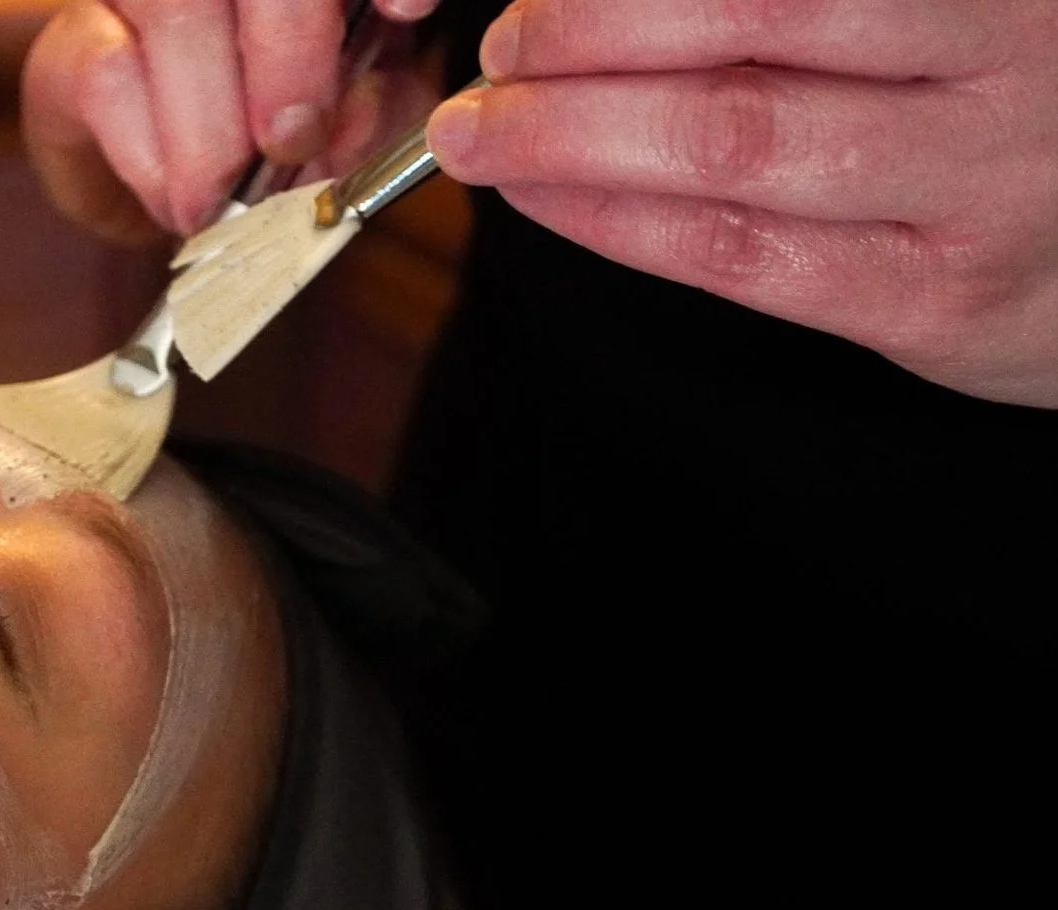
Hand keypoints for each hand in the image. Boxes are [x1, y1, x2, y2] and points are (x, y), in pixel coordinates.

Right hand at [22, 0, 441, 244]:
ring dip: (208, 114)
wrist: (168, 191)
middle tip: (293, 140)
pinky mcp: (73, 46)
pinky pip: (104, 72)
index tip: (406, 13)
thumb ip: (373, 113)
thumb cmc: (271, 143)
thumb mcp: (353, 127)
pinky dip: (149, 150)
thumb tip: (351, 117)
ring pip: (169, 3)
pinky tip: (175, 198)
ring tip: (222, 195)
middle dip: (286, 48)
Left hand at [426, 0, 1057, 407]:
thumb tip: (609, 3)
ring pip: (737, 140)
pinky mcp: (939, 297)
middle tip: (502, 46)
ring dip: (577, 133)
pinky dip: (617, 220)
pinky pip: (743, 254)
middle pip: (757, 12)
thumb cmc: (1027, 109)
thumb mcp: (958, 19)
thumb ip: (822, 6)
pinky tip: (546, 198)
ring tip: (488, 130)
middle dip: (590, 31)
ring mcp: (979, 180)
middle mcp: (1008, 54)